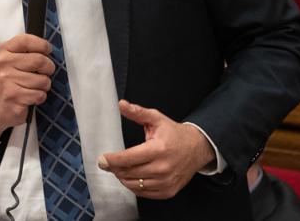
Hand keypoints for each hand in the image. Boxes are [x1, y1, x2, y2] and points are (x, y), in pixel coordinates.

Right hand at [0, 33, 53, 139]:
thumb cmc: (14, 80)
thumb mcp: (17, 60)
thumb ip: (30, 51)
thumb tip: (50, 48)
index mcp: (5, 50)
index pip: (26, 40)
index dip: (42, 45)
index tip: (47, 50)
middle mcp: (3, 63)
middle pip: (39, 60)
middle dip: (48, 69)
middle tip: (44, 73)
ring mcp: (6, 80)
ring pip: (42, 80)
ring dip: (44, 86)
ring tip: (34, 87)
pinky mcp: (12, 96)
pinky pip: (39, 94)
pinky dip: (39, 97)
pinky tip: (30, 97)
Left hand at [97, 100, 214, 199]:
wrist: (197, 148)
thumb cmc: (174, 133)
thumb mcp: (157, 119)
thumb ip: (138, 112)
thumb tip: (121, 104)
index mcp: (158, 149)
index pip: (128, 158)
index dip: (112, 160)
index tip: (102, 159)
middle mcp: (162, 168)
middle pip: (128, 173)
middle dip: (114, 168)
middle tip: (108, 163)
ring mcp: (166, 182)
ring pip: (134, 185)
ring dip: (123, 177)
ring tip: (120, 169)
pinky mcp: (168, 191)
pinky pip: (143, 193)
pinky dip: (134, 186)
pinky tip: (132, 177)